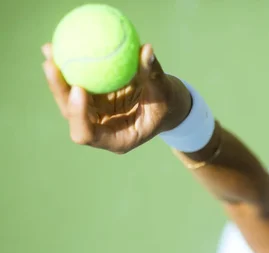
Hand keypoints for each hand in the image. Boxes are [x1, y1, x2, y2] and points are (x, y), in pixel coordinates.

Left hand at [42, 43, 190, 153]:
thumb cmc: (168, 104)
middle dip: (59, 90)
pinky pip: (75, 85)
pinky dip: (68, 68)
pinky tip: (59, 46)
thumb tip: (146, 50)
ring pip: (68, 99)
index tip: (79, 88)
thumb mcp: (165, 93)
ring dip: (57, 76)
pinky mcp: (92, 101)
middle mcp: (101, 130)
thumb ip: (154, 76)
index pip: (88, 134)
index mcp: (116, 139)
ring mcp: (94, 116)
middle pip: (71, 115)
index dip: (78, 114)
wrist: (166, 105)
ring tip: (50, 50)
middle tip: (52, 65)